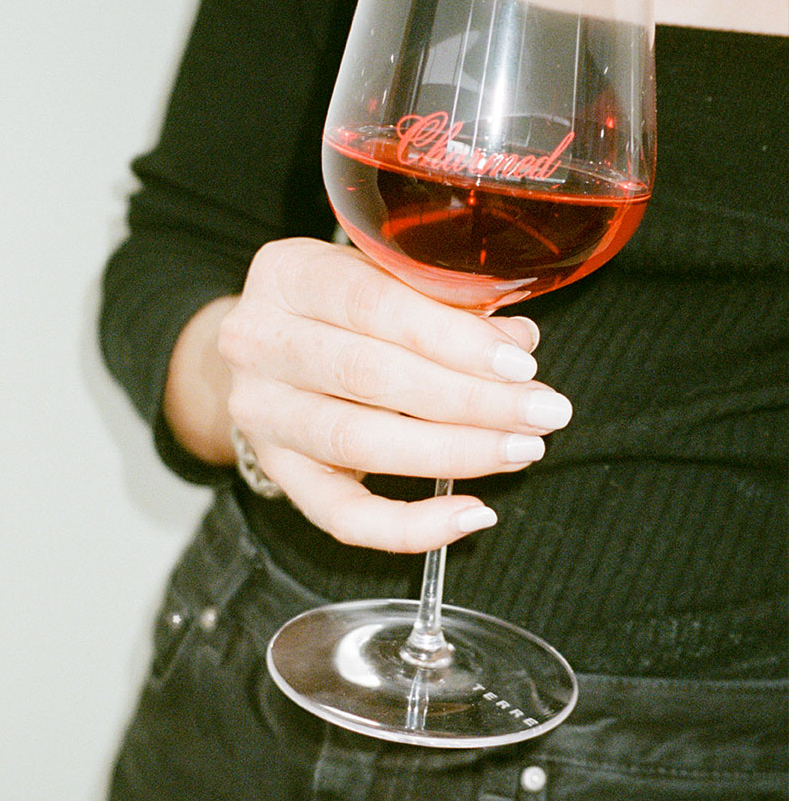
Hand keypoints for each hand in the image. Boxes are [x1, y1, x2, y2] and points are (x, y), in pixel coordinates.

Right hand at [218, 238, 571, 552]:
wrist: (268, 349)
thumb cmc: (340, 306)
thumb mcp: (384, 278)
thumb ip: (447, 301)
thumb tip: (518, 344)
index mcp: (288, 275)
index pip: (372, 303)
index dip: (452, 337)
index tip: (520, 365)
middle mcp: (258, 342)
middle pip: (369, 375)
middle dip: (471, 399)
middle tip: (542, 412)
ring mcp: (260, 412)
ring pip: (359, 441)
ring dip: (453, 452)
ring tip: (520, 450)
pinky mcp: (277, 471)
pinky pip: (341, 516)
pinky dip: (410, 526)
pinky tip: (472, 514)